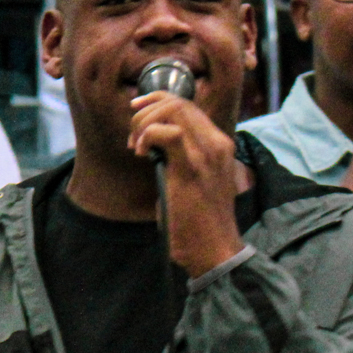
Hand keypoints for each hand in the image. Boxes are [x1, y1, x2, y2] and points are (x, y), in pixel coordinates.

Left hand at [128, 90, 245, 278]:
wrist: (214, 251)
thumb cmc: (199, 224)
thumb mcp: (194, 183)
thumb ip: (180, 159)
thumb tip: (154, 147)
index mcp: (219, 145)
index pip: (189, 106)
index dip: (158, 101)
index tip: (137, 113)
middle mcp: (217, 144)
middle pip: (179, 102)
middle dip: (147, 110)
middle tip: (133, 135)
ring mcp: (207, 153)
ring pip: (173, 110)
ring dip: (145, 123)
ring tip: (136, 146)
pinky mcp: (192, 167)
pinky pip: (165, 132)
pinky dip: (147, 136)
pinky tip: (140, 153)